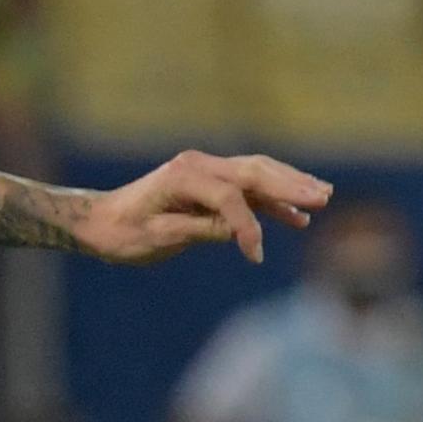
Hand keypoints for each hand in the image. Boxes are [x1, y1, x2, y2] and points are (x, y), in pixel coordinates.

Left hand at [73, 151, 331, 266]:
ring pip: (257, 174)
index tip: (254, 256)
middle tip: (324, 198)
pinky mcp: (208, 183)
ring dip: (290, 185)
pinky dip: (272, 199)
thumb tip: (240, 231)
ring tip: (322, 198)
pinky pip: (248, 187)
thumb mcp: (158, 238)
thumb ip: (200, 230)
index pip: (229, 197)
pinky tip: (296, 215)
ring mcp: (205, 171)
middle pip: (255, 172)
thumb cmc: (122, 234)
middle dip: (291, 185)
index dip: (247, 226)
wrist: (98, 222)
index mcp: (184, 176)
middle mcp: (198, 165)